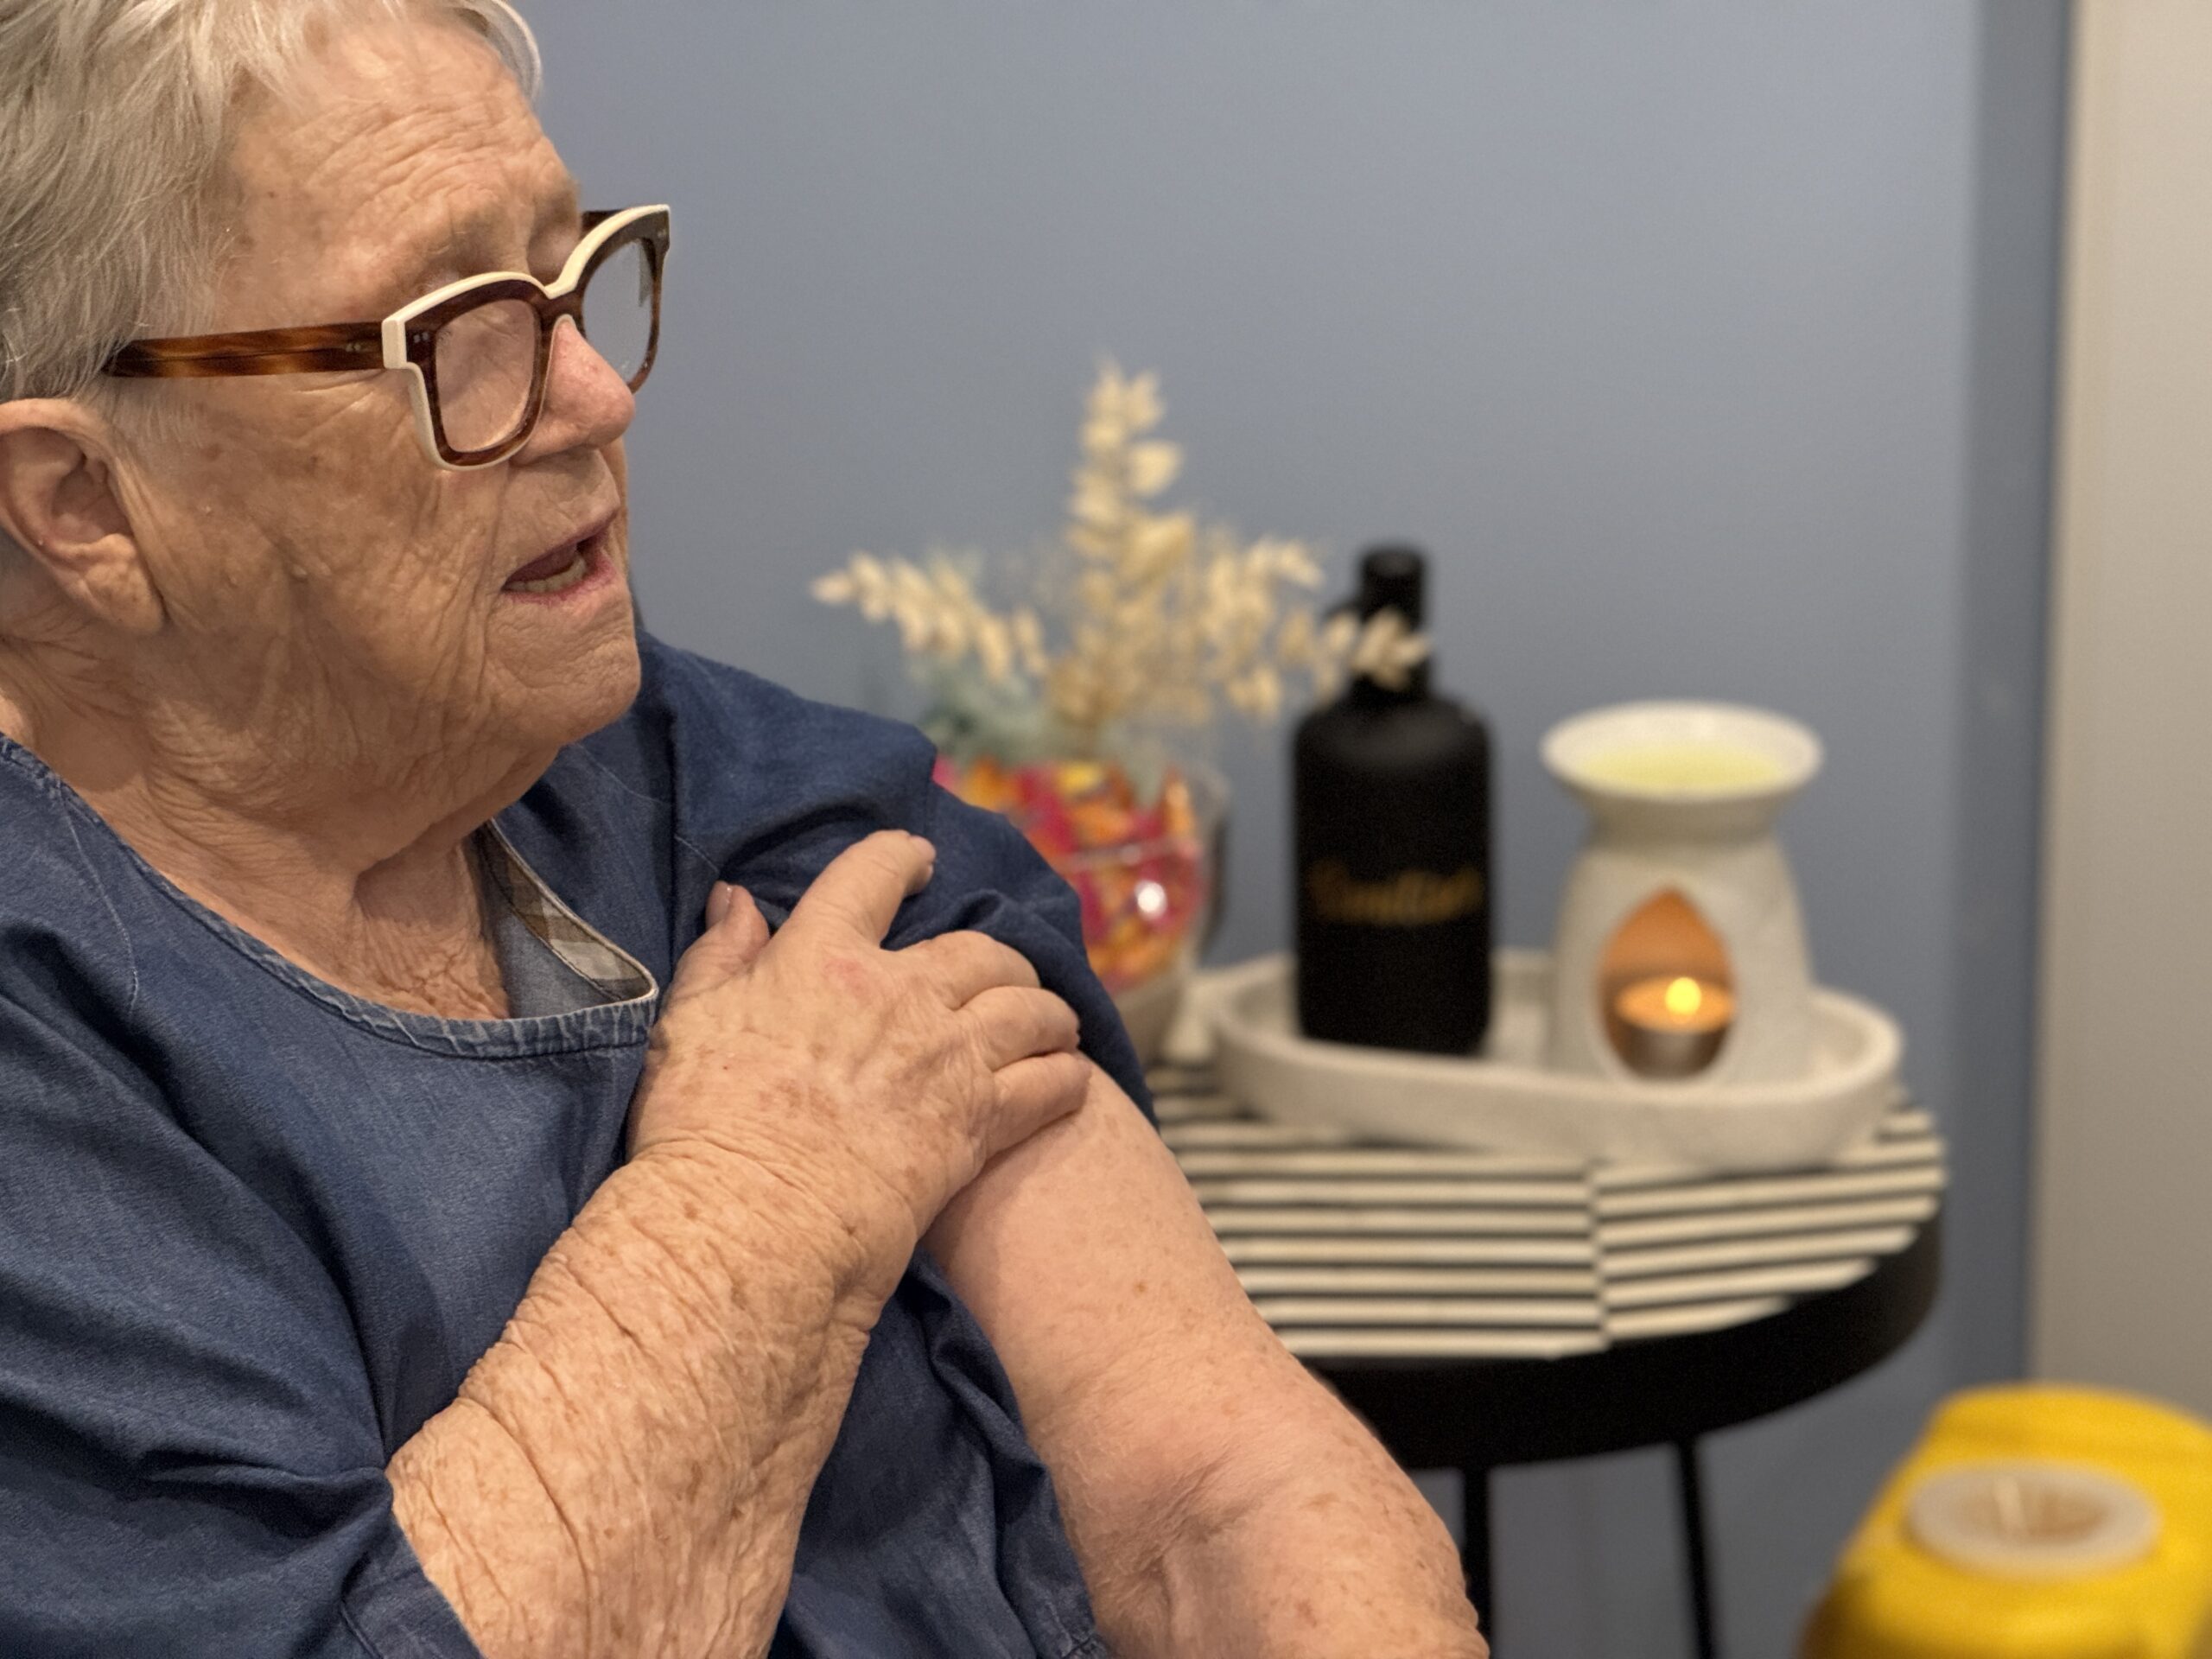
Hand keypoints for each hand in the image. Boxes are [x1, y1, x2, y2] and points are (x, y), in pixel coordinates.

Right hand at [629, 831, 1092, 1275]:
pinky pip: (1048, 1085)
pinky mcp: (978, 1122)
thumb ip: (720, 955)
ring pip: (1028, 1009)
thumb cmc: (703, 1128)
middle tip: (1004, 970)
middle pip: (978, 949)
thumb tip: (738, 900)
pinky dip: (1066, 1076)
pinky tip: (1070, 1079)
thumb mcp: (689, 1023)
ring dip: (1047, 1011)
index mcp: (822, 956)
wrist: (750, 1222)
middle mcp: (899, 994)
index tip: (921, 860)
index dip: (902, 858)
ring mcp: (946, 1056)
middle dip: (1000, 955)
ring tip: (1054, 1022)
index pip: (871, 876)